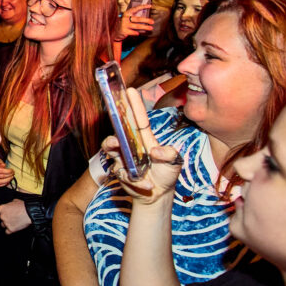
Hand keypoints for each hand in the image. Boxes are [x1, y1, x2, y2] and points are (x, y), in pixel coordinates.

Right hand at [0, 157, 13, 187]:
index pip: (1, 171)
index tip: (12, 170)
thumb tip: (4, 166)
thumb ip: (0, 162)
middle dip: (9, 176)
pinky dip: (2, 185)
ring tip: (10, 178)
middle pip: (1, 176)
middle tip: (12, 174)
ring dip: (6, 181)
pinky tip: (6, 182)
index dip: (8, 171)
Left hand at [0, 199, 30, 232]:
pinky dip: (10, 230)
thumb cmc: (23, 206)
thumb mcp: (15, 201)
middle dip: (5, 218)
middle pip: (1, 219)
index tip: (2, 213)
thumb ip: (10, 204)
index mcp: (2, 208)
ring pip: (3, 225)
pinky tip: (13, 227)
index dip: (0, 213)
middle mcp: (2, 216)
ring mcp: (6, 223)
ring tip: (14, 222)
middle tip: (12, 217)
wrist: (29, 213)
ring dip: (7, 224)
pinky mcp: (11, 229)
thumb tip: (11, 204)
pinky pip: (7, 232)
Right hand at [104, 88, 182, 205]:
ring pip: (111, 149)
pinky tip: (147, 185)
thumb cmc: (167, 174)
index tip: (130, 91)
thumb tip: (155, 152)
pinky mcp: (121, 172)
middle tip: (115, 138)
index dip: (134, 104)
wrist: (159, 195)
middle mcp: (131, 145)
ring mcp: (124, 158)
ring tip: (120, 159)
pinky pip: (122, 173)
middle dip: (114, 130)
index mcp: (145, 138)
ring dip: (113, 151)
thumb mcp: (175, 162)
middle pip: (118, 131)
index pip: (138, 119)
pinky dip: (135, 180)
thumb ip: (169, 154)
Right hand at [113, 5, 153, 41]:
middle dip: (146, 20)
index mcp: (127, 13)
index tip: (150, 6)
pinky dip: (135, 33)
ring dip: (145, 27)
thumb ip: (135, 16)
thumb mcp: (128, 18)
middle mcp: (125, 18)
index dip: (143, 6)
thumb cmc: (125, 24)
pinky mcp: (124, 30)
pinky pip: (131, 32)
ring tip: (150, 28)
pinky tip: (138, 33)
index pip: (136, 8)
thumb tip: (146, 16)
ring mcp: (124, 24)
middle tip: (152, 21)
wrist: (115, 31)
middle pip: (138, 19)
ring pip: (136, 26)